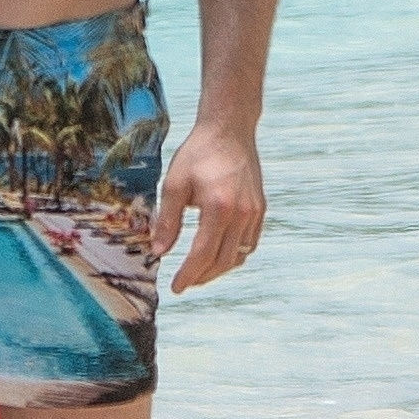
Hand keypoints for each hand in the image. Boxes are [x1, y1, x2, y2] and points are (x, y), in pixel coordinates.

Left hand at [151, 119, 265, 292]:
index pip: (203, 254)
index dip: (188, 274)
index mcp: (219, 207)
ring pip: (238, 256)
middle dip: (201, 277)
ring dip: (218, 270)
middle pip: (222, 260)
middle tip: (184, 284)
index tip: (175, 287)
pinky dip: (233, 256)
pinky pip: (249, 244)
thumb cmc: (199, 153)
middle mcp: (242, 214)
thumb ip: (168, 220)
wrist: (229, 130)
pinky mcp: (260, 209)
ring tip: (198, 274)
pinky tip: (218, 257)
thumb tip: (158, 252)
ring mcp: (255, 212)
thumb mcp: (174, 184)